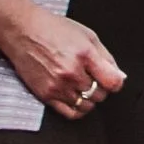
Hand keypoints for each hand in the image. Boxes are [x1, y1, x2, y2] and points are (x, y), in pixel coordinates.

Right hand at [0, 5, 125, 120]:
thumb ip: (106, 57)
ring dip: (90, 99)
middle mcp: (71, 73)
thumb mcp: (88, 36)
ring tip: (84, 87)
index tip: (113, 80)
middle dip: (101, 88)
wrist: (24, 32)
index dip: (116, 83)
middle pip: (99, 95)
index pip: (112, 82)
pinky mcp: (45, 95)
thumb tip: (119, 76)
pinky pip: (70, 113)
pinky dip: (78, 109)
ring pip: (86, 106)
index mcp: (85, 55)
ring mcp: (57, 86)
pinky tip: (77, 98)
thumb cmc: (55, 30)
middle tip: (94, 79)